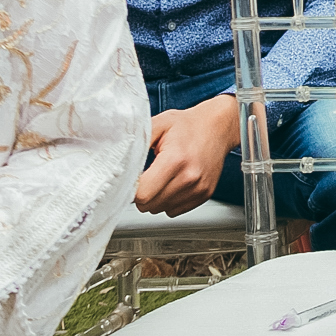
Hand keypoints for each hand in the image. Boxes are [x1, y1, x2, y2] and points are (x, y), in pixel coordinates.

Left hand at [134, 94, 239, 213]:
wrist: (219, 126)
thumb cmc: (188, 125)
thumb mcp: (158, 124)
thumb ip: (136, 142)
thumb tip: (116, 161)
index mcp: (175, 160)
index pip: (142, 194)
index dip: (130, 188)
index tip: (131, 179)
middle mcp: (190, 177)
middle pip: (149, 205)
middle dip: (141, 194)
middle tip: (146, 176)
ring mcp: (199, 188)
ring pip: (160, 209)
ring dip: (155, 198)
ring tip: (161, 177)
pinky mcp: (204, 194)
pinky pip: (175, 210)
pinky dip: (169, 200)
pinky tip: (172, 183)